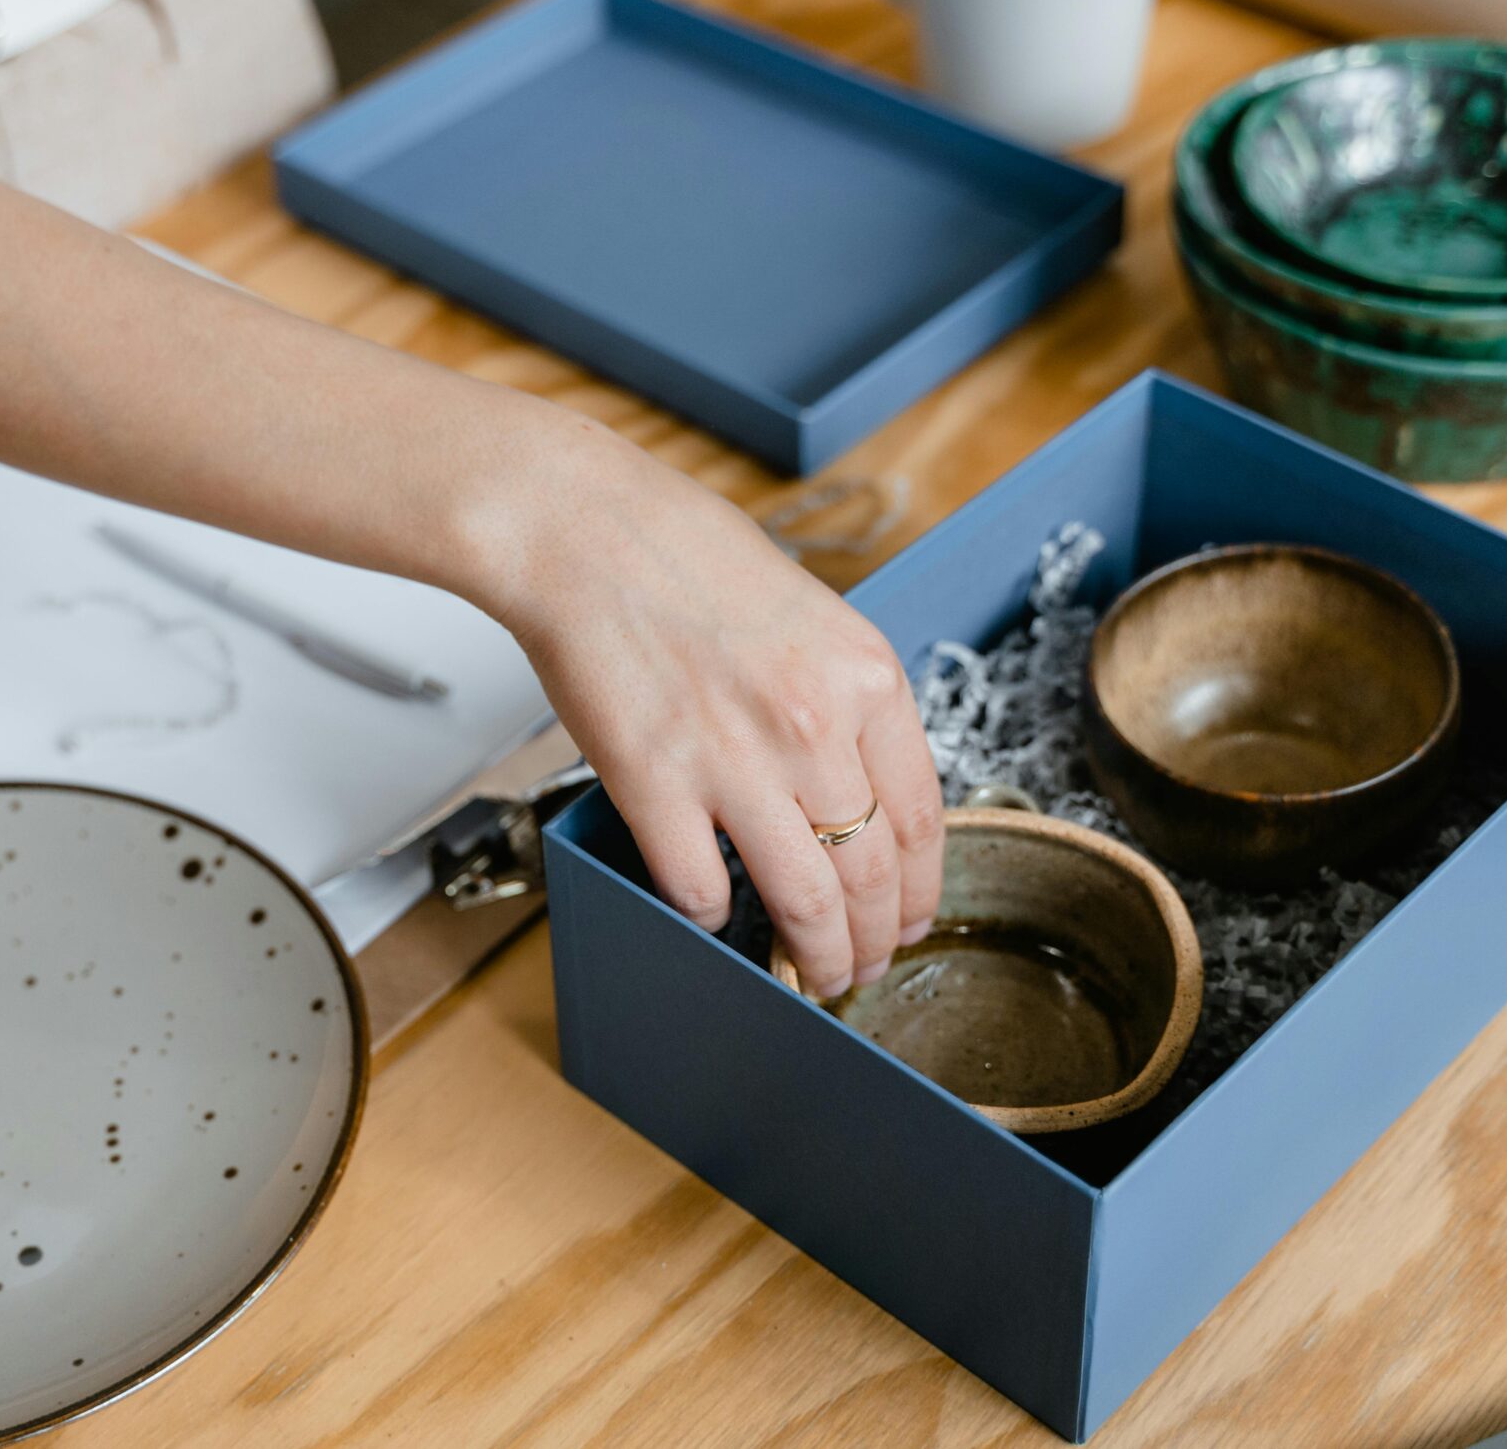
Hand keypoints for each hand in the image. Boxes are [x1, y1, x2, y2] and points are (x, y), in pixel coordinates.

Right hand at [487, 434, 944, 997]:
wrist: (583, 531)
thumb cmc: (681, 554)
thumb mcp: (810, 615)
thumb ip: (842, 701)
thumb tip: (853, 791)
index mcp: (866, 676)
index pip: (923, 820)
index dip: (920, 892)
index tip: (907, 921)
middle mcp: (816, 725)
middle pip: (871, 876)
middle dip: (871, 944)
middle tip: (859, 969)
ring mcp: (737, 760)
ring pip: (804, 902)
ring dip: (814, 957)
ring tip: (809, 974)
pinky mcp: (657, 786)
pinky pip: (702, 889)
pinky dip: (713, 917)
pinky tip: (714, 913)